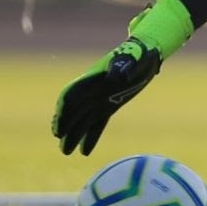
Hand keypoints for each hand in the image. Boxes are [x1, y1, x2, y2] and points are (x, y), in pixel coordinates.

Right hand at [52, 38, 161, 154]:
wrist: (146, 53)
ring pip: (82, 120)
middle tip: (60, 142)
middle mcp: (92, 90)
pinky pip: (97, 123)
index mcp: (93, 78)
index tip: (59, 125)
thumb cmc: (139, 53)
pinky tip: (85, 152)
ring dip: (73, 135)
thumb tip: (116, 77)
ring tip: (66, 152)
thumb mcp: (133, 57)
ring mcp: (100, 99)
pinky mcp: (109, 106)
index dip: (64, 110)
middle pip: (73, 110)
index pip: (72, 95)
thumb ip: (123, 66)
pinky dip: (91, 136)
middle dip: (65, 125)